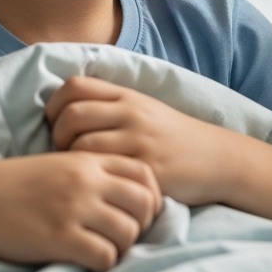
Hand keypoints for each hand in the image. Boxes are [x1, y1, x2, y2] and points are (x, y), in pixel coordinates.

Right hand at [0, 152, 161, 271]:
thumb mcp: (56, 165)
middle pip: (144, 202)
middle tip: (126, 236)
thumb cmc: (12, 186)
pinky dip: (103, 264)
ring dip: (123, 247)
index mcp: (87, 160)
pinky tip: (89, 262)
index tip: (139, 211)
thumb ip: (89, 173)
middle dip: (143, 223)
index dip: (150, 195)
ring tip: (105, 250)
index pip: (143, 172)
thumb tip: (122, 194)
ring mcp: (74, 209)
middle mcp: (86, 181)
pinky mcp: (60, 238)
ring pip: (128, 232)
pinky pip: (104, 256)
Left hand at [45, 75, 234, 205]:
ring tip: (82, 170)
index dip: (55, 105)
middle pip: (72, 115)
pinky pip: (104, 172)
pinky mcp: (146, 169)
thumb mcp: (145, 110)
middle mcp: (132, 114)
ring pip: (82, 145)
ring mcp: (139, 142)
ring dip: (72, 161)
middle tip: (66, 152)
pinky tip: (99, 185)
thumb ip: (110, 106)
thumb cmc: (173, 137)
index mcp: (129, 97)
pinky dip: (94, 179)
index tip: (57, 124)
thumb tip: (63, 109)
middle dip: (58, 136)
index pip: (74, 86)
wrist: (217, 159)